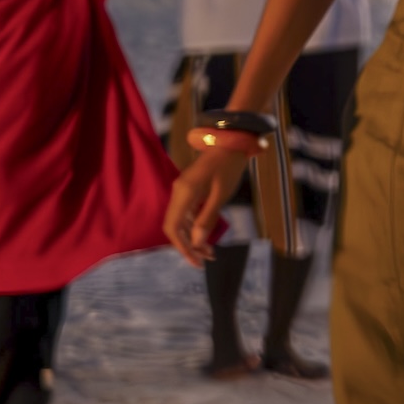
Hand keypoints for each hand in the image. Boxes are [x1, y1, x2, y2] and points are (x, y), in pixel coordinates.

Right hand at [165, 146, 242, 264]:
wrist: (230, 142)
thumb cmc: (229, 167)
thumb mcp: (221, 195)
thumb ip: (207, 218)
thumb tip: (196, 243)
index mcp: (184, 192)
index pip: (172, 227)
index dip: (182, 247)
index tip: (196, 261)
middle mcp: (178, 192)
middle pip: (174, 227)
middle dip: (188, 245)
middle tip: (206, 259)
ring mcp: (182, 190)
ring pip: (180, 221)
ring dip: (192, 238)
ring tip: (210, 252)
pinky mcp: (188, 190)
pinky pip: (186, 213)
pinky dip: (194, 227)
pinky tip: (206, 236)